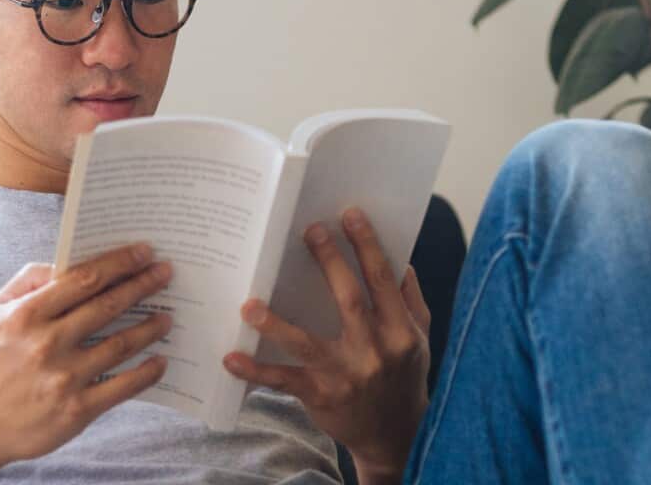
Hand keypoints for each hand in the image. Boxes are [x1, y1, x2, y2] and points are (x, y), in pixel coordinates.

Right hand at [0, 243, 173, 477]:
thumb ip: (28, 280)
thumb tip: (67, 261)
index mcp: (27, 315)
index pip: (83, 279)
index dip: (118, 263)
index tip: (143, 252)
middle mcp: (47, 344)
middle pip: (108, 306)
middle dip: (142, 285)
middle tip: (166, 273)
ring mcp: (64, 378)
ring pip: (121, 344)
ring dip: (150, 327)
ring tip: (167, 316)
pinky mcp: (77, 410)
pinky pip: (124, 386)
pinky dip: (147, 371)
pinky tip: (160, 360)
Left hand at [222, 208, 429, 482]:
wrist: (396, 436)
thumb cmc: (404, 376)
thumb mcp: (419, 339)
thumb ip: (410, 299)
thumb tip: (399, 257)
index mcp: (401, 332)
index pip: (383, 280)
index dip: (367, 245)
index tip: (349, 215)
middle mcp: (375, 352)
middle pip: (348, 299)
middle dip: (329, 262)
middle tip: (309, 230)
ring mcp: (346, 376)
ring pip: (306, 343)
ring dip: (275, 323)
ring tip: (248, 303)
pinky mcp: (321, 396)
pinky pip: (283, 381)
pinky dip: (255, 371)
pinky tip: (230, 358)